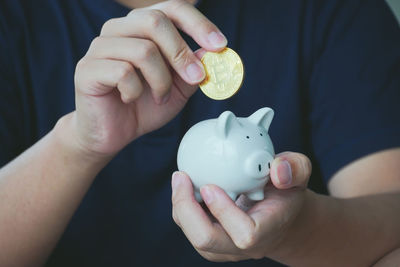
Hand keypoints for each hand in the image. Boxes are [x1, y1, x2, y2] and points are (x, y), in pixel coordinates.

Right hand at [71, 0, 226, 155]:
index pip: (171, 9)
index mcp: (141, 27)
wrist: (112, 132)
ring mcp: (100, 46)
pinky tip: (130, 99)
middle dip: (181, 53)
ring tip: (159, 97)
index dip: (198, 24)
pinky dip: (136, 91)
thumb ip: (193, 69)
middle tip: (195, 78)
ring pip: (143, 50)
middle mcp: (119, 29)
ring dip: (161, 81)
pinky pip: (122, 72)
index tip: (219, 45)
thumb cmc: (144, 106)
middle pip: (155, 20)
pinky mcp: (87, 68)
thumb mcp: (178, 89)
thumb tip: (210, 52)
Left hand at [171, 152, 311, 261]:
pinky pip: (190, 228)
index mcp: (267, 230)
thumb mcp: (299, 175)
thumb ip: (295, 168)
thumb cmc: (287, 194)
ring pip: (194, 235)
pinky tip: (186, 185)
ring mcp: (226, 247)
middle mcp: (243, 246)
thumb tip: (278, 169)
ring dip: (181, 207)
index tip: (210, 186)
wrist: (281, 217)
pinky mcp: (213, 243)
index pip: (244, 234)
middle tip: (181, 177)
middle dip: (187, 209)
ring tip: (180, 178)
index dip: (224, 212)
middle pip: (207, 241)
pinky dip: (183, 207)